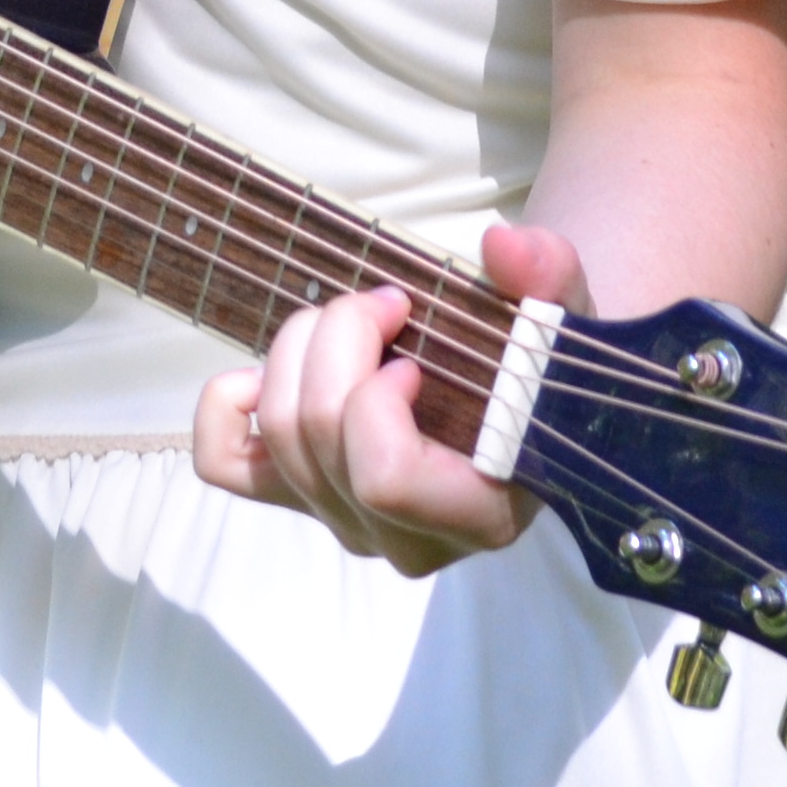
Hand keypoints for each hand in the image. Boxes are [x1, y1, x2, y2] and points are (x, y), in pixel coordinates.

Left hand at [191, 222, 588, 573]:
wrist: (518, 393)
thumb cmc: (540, 366)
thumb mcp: (563, 321)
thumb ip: (552, 281)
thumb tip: (504, 246)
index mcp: (480, 513)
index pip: (384, 478)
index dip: (374, 401)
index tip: (413, 357)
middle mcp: (405, 539)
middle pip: (317, 437)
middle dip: (337, 341)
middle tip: (383, 302)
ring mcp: (345, 523)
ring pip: (275, 437)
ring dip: (296, 350)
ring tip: (350, 317)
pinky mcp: (300, 498)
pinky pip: (223, 464)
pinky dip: (229, 403)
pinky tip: (272, 370)